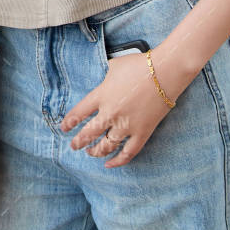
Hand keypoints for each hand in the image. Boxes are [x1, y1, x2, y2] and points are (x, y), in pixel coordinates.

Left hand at [61, 48, 196, 166]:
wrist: (164, 72)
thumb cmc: (139, 65)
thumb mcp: (114, 66)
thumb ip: (105, 78)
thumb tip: (104, 81)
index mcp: (101, 95)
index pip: (79, 113)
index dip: (69, 122)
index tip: (64, 128)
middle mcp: (111, 112)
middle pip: (89, 133)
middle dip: (79, 142)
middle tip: (74, 146)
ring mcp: (127, 125)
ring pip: (106, 145)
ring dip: (96, 151)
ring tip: (90, 152)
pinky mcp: (142, 132)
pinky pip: (128, 153)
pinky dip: (118, 161)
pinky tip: (109, 164)